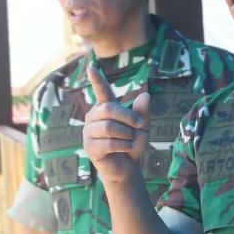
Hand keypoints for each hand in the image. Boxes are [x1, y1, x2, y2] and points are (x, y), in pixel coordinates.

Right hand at [83, 65, 149, 182]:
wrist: (127, 167)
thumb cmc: (132, 143)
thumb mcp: (142, 127)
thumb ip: (142, 112)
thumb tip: (145, 94)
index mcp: (105, 108)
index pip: (101, 91)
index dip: (97, 79)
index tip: (92, 67)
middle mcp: (93, 118)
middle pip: (109, 109)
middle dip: (129, 117)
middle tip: (140, 126)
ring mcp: (88, 133)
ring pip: (109, 127)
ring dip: (127, 134)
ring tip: (131, 141)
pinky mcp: (90, 147)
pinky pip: (109, 143)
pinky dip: (123, 146)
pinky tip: (127, 149)